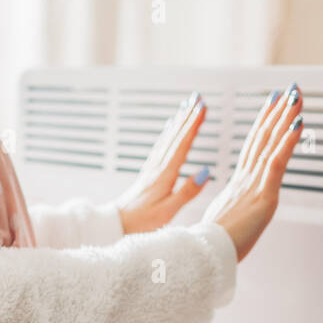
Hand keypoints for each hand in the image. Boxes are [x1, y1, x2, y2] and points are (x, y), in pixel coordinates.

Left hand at [115, 92, 212, 233]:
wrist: (117, 224)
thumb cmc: (142, 222)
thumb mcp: (169, 211)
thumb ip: (188, 191)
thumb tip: (205, 172)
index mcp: (164, 175)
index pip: (182, 144)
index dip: (193, 125)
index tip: (203, 107)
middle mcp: (157, 168)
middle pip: (175, 136)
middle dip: (187, 116)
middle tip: (198, 98)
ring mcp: (151, 169)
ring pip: (167, 139)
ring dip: (178, 121)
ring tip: (187, 106)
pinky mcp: (147, 173)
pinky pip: (160, 146)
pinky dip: (167, 134)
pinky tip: (169, 127)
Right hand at [203, 83, 303, 260]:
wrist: (204, 259)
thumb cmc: (210, 249)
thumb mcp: (221, 227)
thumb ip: (228, 217)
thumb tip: (228, 219)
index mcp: (236, 188)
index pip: (252, 149)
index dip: (262, 126)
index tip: (271, 107)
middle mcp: (245, 181)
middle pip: (262, 139)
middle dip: (275, 112)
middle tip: (286, 91)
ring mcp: (253, 187)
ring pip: (270, 143)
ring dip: (285, 117)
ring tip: (294, 96)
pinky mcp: (262, 196)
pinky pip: (277, 162)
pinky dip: (288, 141)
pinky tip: (298, 123)